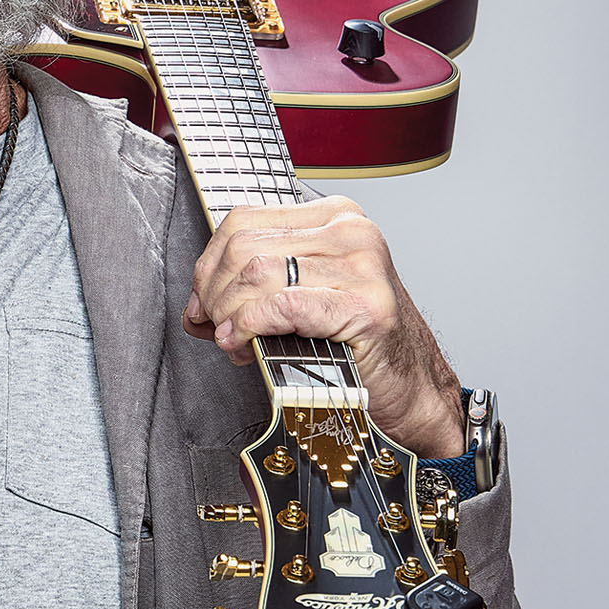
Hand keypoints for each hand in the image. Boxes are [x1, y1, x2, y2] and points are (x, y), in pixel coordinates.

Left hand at [181, 196, 464, 457]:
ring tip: (234, 341)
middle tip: (215, 328)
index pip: (243, 222)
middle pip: (244, 247)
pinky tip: (244, 344)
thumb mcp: (298, 301)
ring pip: (257, 274)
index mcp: (333, 218)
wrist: (412, 390)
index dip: (209, 265)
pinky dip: (250, 326)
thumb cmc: (355, 347)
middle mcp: (351, 231)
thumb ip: (250, 290)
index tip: (202, 302)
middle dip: (214, 294)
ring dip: (229, 315)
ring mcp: (363, 265)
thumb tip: (196, 306)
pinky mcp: (366, 305)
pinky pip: (283, 305)